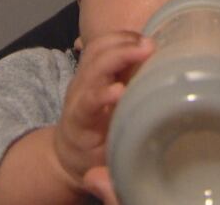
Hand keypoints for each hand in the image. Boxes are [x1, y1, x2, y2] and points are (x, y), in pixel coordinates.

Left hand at [54, 31, 153, 195]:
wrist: (69, 150)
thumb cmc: (93, 158)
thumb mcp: (102, 166)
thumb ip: (109, 170)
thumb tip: (111, 181)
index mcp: (81, 122)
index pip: (86, 104)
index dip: (101, 95)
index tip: (120, 91)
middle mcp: (78, 95)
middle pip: (92, 66)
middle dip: (119, 54)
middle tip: (150, 50)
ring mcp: (82, 79)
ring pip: (95, 50)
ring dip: (121, 41)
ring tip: (149, 42)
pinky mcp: (89, 69)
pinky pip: (99, 46)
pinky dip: (120, 39)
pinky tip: (140, 39)